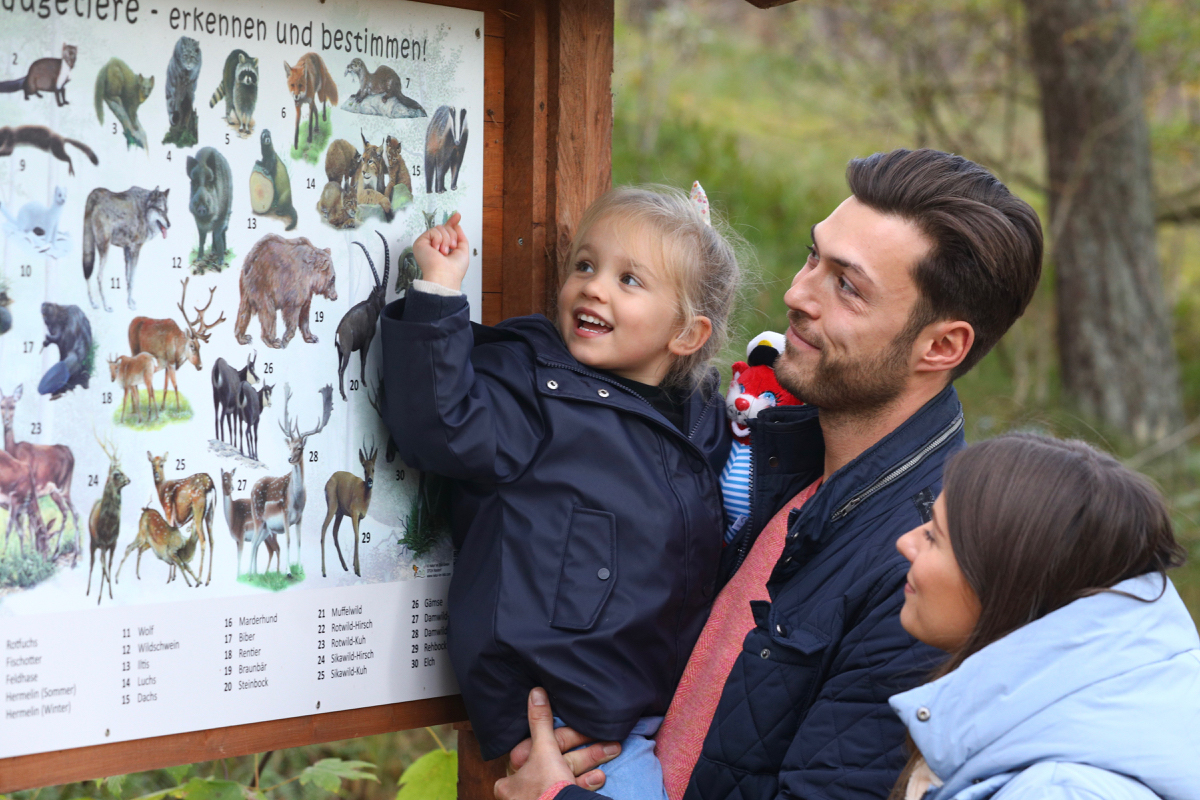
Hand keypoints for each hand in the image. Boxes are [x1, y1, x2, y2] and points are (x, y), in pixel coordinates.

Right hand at [413, 211, 469, 290]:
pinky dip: (438, 239)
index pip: (447, 232)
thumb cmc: (454, 270)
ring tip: (444, 252)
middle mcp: (435, 245)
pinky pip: (433, 231)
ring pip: (440, 228)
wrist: (444, 276)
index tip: (458, 215)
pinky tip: (436, 249)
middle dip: (452, 235)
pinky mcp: (420, 242)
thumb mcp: (463, 251)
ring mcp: (427, 243)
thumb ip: (461, 237)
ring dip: (446, 239)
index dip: (452, 222)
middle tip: (452, 247)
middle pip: (445, 228)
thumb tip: (457, 225)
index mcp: (444, 248)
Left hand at [495, 688, 619, 799]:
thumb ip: (540, 722)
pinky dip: (587, 782)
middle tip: (604, 741)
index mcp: (510, 783)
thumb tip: (535, 693)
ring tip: (612, 750)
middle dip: (583, 751)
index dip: (551, 741)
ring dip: (590, 761)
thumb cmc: (546, 787)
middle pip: (554, 763)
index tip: (571, 733)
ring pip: (567, 776)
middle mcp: (522, 795)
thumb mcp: (544, 749)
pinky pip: (573, 790)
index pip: (531, 752)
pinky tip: (600, 776)